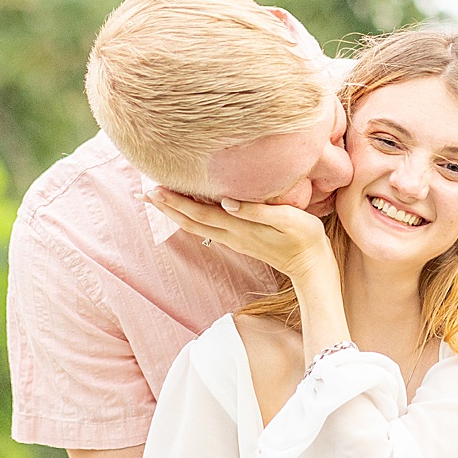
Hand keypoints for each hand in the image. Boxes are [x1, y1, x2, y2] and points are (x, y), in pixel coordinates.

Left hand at [147, 188, 332, 283]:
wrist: (312, 268)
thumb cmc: (305, 239)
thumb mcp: (287, 220)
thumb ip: (257, 211)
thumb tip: (227, 202)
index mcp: (239, 227)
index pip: (199, 213)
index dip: (175, 201)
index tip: (154, 189)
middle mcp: (232, 235)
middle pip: (191, 220)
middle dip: (167, 207)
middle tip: (145, 191)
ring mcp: (235, 239)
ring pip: (197, 225)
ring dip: (176, 213)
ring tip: (160, 199)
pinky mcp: (242, 240)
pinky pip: (209, 227)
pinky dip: (193, 217)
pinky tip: (189, 210)